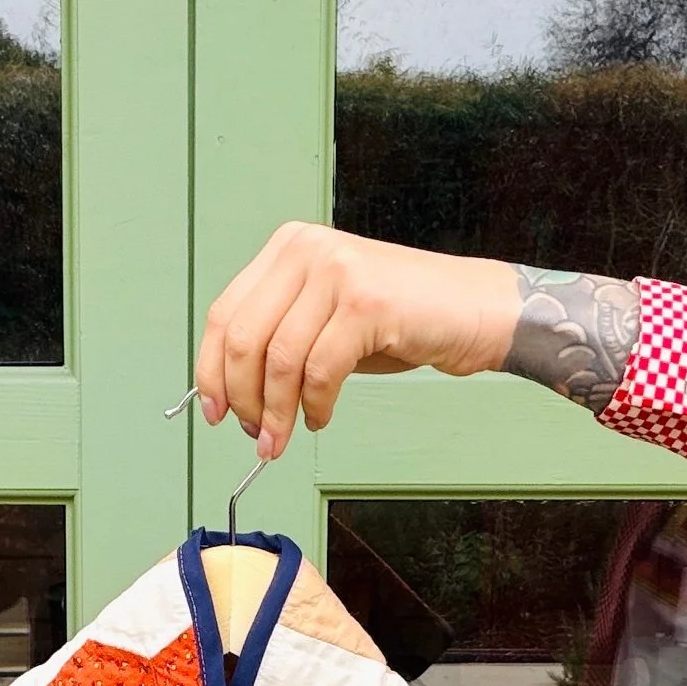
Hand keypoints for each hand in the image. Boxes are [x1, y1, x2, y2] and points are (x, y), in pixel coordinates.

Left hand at [195, 224, 519, 458]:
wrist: (476, 310)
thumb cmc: (403, 318)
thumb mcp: (326, 318)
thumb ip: (279, 339)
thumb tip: (233, 392)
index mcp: (288, 249)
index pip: (223, 314)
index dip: (210, 371)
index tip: (214, 411)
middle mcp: (307, 251)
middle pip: (243, 340)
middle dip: (244, 400)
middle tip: (256, 435)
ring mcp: (337, 272)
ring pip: (279, 361)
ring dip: (277, 414)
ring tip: (284, 437)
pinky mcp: (365, 302)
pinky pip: (319, 370)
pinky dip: (315, 406)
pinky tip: (321, 416)